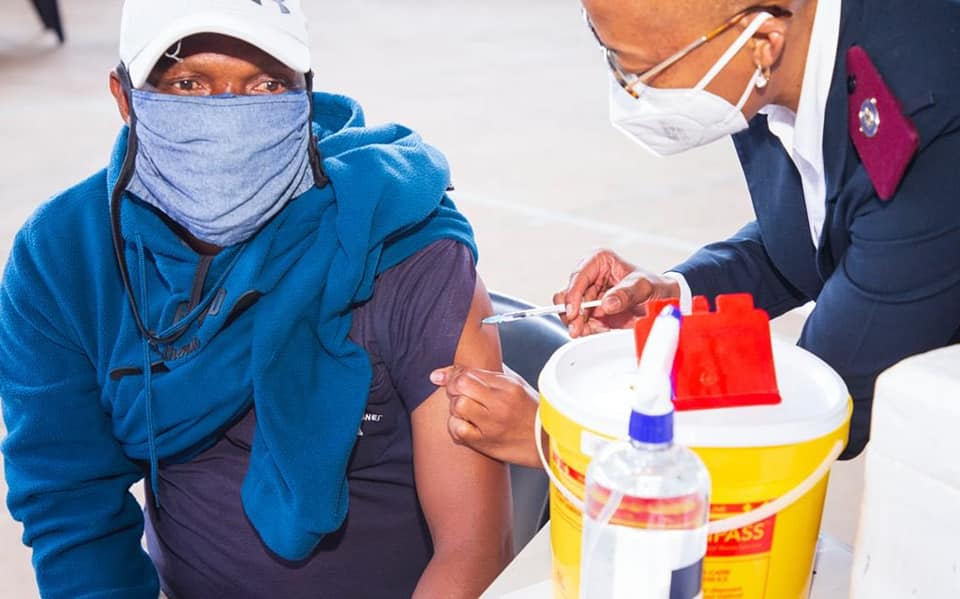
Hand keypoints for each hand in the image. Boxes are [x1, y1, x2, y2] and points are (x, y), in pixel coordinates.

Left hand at [430, 365, 540, 468]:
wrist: (546, 443)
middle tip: (455, 393)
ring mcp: (492, 424)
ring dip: (455, 407)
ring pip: (458, 406)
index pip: (470, 372)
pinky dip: (455, 426)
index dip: (451, 373)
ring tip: (463, 411)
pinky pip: (458, 430)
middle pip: (461, 385)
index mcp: (508, 386)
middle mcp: (500, 402)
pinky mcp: (486, 443)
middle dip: (451, 387)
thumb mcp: (518, 386)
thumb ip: (494, 375)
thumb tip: (468, 366)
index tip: (440, 376)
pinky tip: (463, 426)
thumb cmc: (531, 413)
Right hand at [554, 249, 680, 337]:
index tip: (574, 312)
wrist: (663, 301)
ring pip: (569, 310)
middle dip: (572, 314)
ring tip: (591, 330)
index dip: (572, 295)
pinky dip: (585, 329)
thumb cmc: (654, 286)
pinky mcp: (591, 311)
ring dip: (577, 323)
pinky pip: (579, 322)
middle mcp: (590, 276)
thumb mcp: (644, 287)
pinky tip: (599, 330)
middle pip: (568, 295)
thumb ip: (626, 294)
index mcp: (599, 261)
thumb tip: (606, 304)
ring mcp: (589, 295)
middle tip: (578, 328)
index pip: (578, 276)